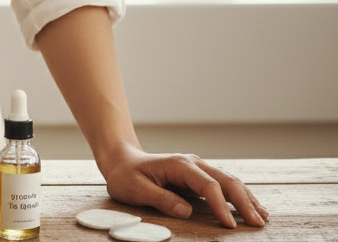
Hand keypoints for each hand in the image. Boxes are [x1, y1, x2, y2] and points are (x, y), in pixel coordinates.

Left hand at [100, 144, 268, 228]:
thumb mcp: (135, 188)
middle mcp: (192, 163)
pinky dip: (240, 195)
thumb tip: (185, 210)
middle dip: (243, 201)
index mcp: (178, 165)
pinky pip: (224, 185)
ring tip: (263, 217)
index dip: (220, 205)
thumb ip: (159, 198)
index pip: (207, 185)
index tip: (230, 226)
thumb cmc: (126, 176)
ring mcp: (198, 168)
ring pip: (229, 181)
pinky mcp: (200, 176)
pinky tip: (253, 207)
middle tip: (258, 223)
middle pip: (225, 180)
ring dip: (247, 198)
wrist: (123, 160)